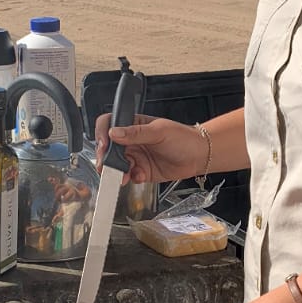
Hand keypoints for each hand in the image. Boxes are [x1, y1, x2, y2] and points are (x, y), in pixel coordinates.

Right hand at [93, 113, 207, 185]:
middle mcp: (131, 141)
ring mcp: (136, 157)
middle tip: (107, 166)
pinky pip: (129, 176)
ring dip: (116, 171)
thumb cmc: (183, 138)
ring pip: (116, 165)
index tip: (104, 144)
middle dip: (105, 158)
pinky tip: (139, 176)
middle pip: (108, 148)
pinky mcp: (141, 171)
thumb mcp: (159, 131)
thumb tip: (114, 132)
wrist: (199, 156)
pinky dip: (131, 178)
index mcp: (133, 125)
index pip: (109, 124)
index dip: (102, 133)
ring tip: (123, 175)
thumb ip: (135, 133)